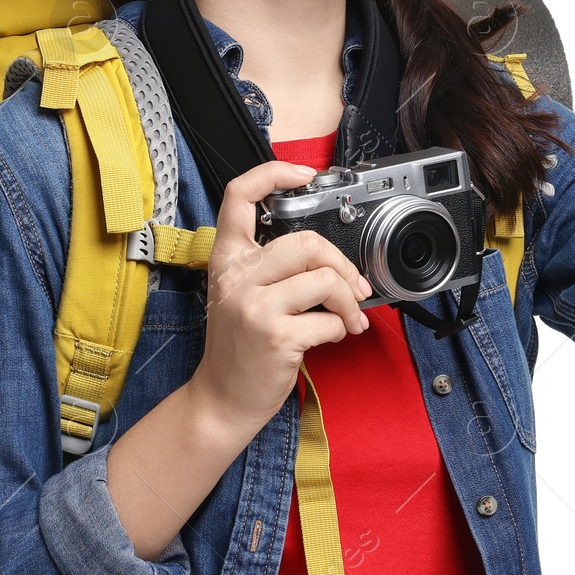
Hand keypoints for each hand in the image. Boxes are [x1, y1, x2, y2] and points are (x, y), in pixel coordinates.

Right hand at [185, 159, 371, 446]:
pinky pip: (329, 320)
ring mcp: (254, 306)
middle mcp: (236, 278)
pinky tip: (329, 337)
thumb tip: (330, 258)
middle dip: (342, 265)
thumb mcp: (240, 296)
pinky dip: (340, 329)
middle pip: (306, 242)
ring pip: (324, 279)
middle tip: (353, 287)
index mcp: (227, 260)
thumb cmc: (239, 348)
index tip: (303, 175)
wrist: (222, 400)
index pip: (238, 196)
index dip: (273, 174)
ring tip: (348, 318)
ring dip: (348, 301)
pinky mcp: (276, 336)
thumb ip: (271, 268)